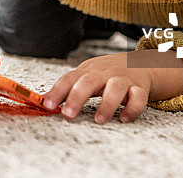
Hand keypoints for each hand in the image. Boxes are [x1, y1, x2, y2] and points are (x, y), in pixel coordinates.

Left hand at [42, 50, 182, 122]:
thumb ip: (66, 88)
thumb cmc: (106, 73)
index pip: (69, 79)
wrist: (139, 63)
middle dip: (77, 98)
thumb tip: (43, 100)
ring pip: (116, 88)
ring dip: (107, 104)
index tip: (47, 105)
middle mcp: (104, 74)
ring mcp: (122, 80)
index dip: (57, 92)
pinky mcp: (139, 88)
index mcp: (87, 71)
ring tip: (99, 120)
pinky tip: (124, 119)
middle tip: (68, 115)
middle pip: (89, 81)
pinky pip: (138, 97)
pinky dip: (133, 108)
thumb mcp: (85, 76)